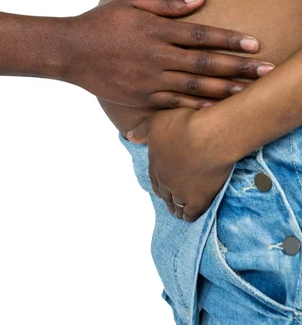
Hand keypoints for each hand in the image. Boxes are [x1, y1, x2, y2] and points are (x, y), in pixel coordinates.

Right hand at [62, 0, 273, 108]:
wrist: (71, 51)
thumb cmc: (102, 22)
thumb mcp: (132, 2)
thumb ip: (168, 2)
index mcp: (156, 30)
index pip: (201, 35)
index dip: (229, 40)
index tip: (254, 44)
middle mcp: (157, 56)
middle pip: (205, 63)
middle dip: (239, 67)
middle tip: (265, 70)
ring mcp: (150, 79)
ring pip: (195, 86)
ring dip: (225, 89)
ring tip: (249, 91)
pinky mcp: (142, 97)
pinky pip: (176, 102)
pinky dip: (197, 104)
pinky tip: (216, 106)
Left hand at [128, 107, 234, 221]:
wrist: (208, 137)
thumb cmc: (184, 124)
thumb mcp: (157, 121)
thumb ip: (143, 130)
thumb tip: (129, 136)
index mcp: (156, 164)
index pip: (154, 179)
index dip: (158, 184)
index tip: (160, 188)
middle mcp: (166, 181)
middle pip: (164, 194)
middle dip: (166, 197)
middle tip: (170, 201)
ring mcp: (181, 192)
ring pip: (176, 205)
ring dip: (176, 208)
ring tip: (179, 212)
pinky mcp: (199, 199)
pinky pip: (190, 214)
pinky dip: (189, 216)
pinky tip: (189, 216)